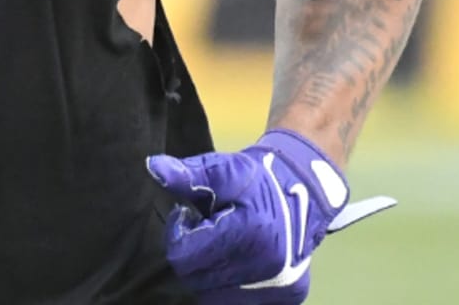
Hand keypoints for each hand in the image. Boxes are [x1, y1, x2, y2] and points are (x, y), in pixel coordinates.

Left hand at [146, 129, 395, 303]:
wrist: (305, 191)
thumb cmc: (257, 178)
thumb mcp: (223, 169)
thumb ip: (189, 175)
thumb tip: (153, 167)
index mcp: (249, 234)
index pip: (184, 255)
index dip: (179, 233)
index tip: (189, 216)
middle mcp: (266, 268)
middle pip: (196, 279)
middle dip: (192, 253)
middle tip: (205, 229)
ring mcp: (277, 288)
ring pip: (213, 296)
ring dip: (208, 273)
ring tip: (220, 245)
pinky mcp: (285, 299)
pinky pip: (237, 302)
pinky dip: (229, 286)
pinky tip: (235, 261)